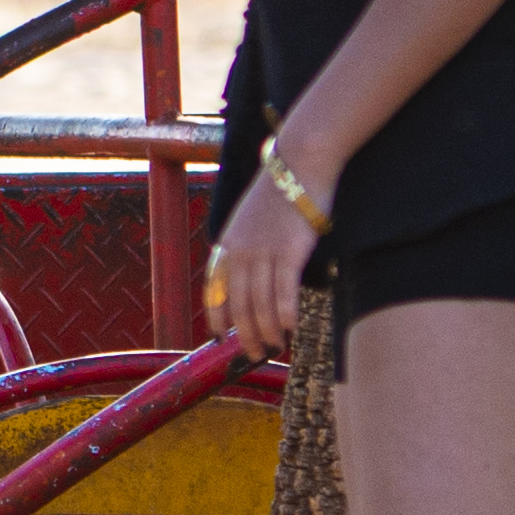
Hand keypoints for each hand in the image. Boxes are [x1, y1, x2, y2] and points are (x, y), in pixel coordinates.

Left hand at [206, 159, 322, 346]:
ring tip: (274, 346)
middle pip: (239, 303)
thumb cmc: (281, 191)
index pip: (214, 288)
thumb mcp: (251, 219)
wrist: (300, 162)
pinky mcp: (289, 249)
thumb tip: (254, 276)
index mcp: (227, 242)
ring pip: (261, 302)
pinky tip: (290, 328)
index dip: (217, 315)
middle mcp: (240, 249)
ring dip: (267, 329)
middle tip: (254, 353)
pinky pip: (284, 289)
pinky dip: (285, 312)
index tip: (220, 337)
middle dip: (245, 332)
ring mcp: (263, 250)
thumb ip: (248, 246)